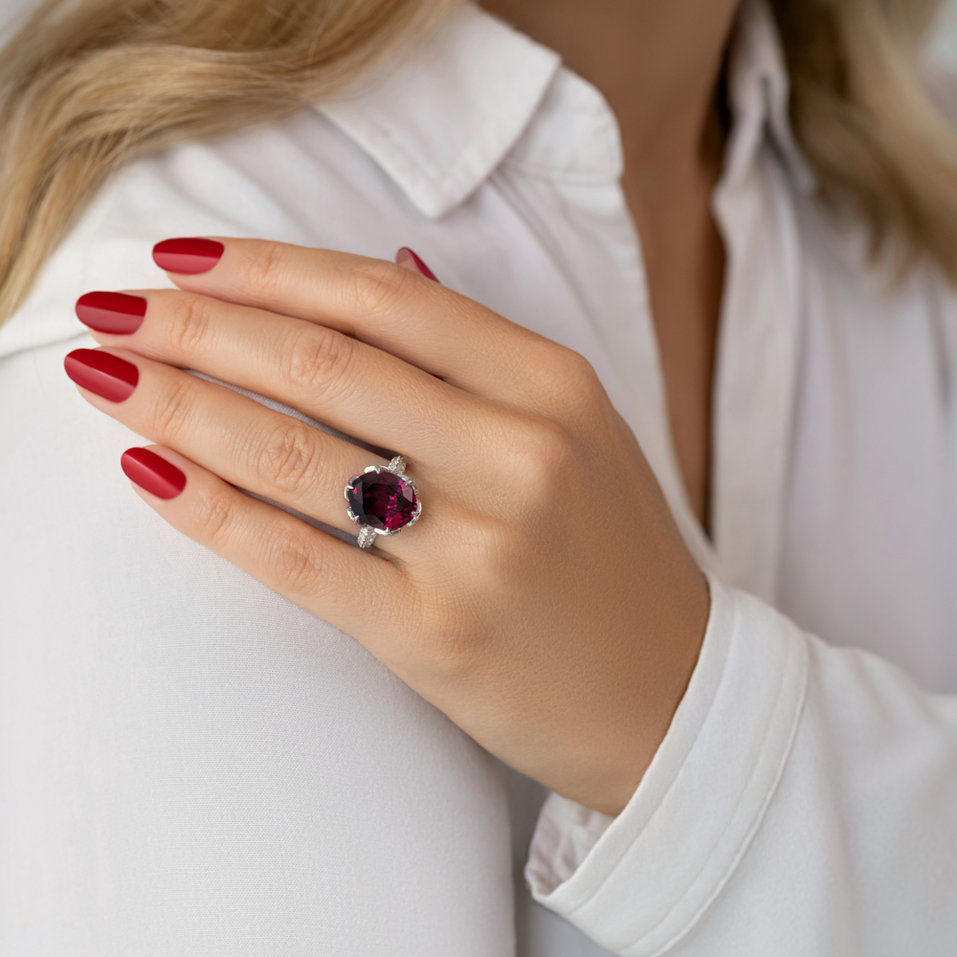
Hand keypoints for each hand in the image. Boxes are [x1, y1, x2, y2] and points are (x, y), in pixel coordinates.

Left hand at [65, 236, 710, 817]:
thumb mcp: (578, 431)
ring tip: (106, 376)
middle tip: (112, 305)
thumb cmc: (613, 557)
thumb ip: (480, 355)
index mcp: (553, 386)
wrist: (673, 693)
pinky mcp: (436, 635)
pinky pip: (297, 559)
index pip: (385, 297)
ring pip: (295, 451)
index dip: (268, 267)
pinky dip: (211, 511)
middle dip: (196, 324)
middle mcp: (518, 453)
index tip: (183, 255)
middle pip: (324, 361)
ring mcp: (478, 548)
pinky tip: (148, 473)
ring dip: (180, 405)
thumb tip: (390, 268)